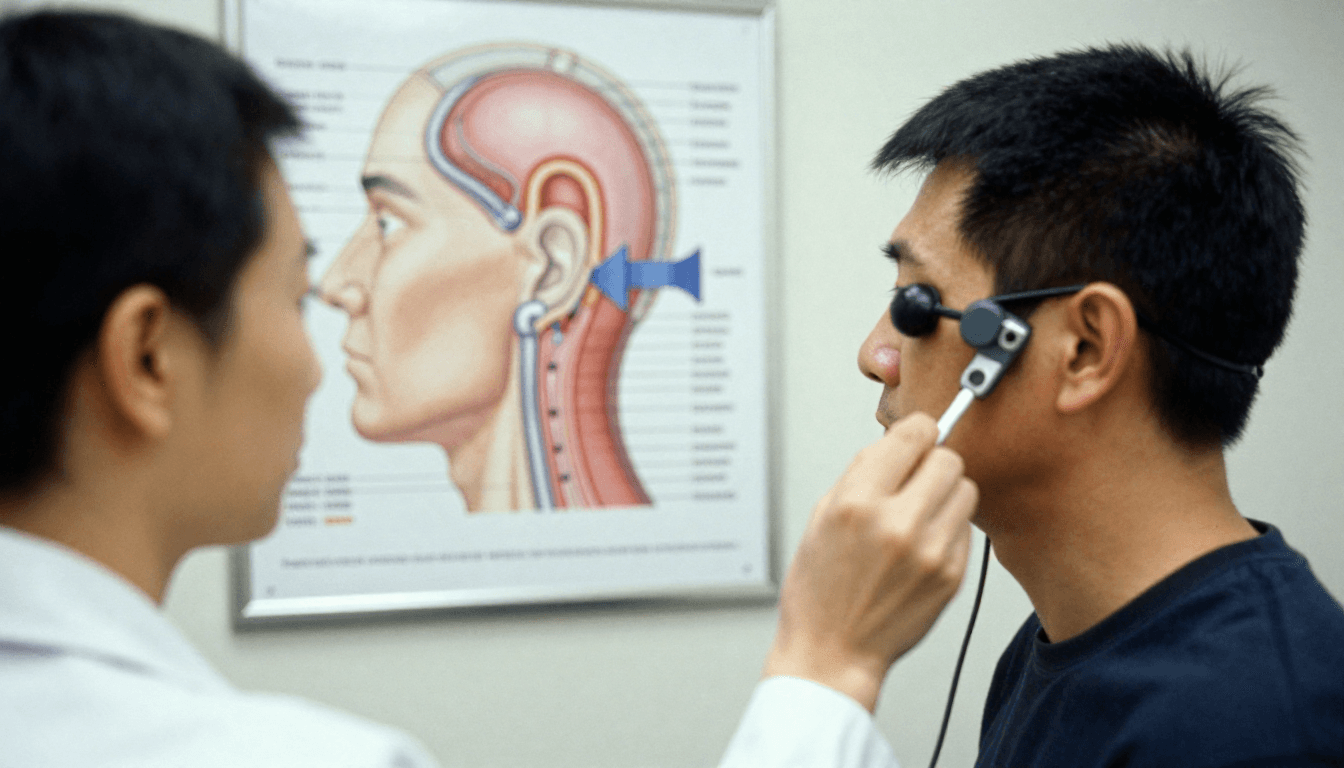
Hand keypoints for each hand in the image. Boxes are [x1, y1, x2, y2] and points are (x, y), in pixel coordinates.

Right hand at [763, 412, 977, 712]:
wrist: (833, 650)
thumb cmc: (820, 588)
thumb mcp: (821, 516)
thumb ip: (863, 474)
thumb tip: (899, 442)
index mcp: (857, 503)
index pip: (913, 435)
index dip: (916, 431)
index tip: (915, 437)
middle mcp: (897, 524)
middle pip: (949, 459)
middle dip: (932, 463)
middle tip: (914, 481)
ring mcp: (930, 552)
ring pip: (966, 491)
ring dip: (945, 495)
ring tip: (918, 514)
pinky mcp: (951, 576)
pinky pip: (965, 528)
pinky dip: (948, 529)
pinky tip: (921, 546)